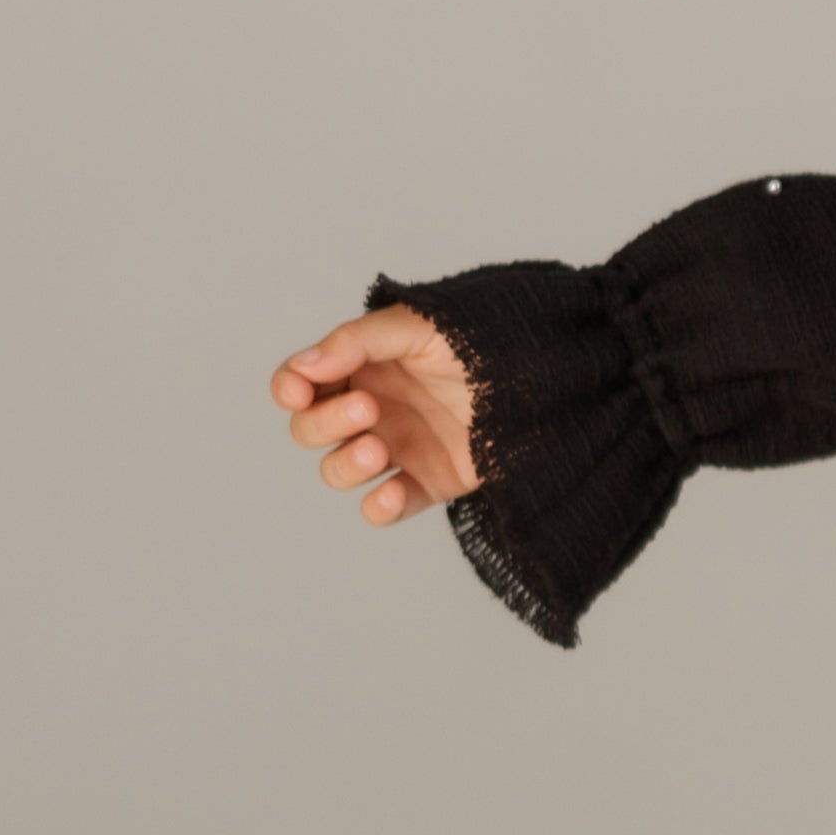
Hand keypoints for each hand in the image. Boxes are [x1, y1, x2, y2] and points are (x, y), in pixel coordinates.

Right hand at [270, 308, 480, 528]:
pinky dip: (380, 507)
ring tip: (378, 449)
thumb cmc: (482, 341)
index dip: (288, 388)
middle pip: (310, 431)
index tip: (298, 391)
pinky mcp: (429, 482)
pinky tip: (394, 491)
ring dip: (345, 466)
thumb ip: (357, 341)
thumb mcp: (419, 326)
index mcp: (361, 366)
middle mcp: (372, 409)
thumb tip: (304, 366)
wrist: (546, 377)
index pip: (301, 383)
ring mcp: (397, 447)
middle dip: (325, 423)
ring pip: (338, 472)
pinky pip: (386, 508)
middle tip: (368, 409)